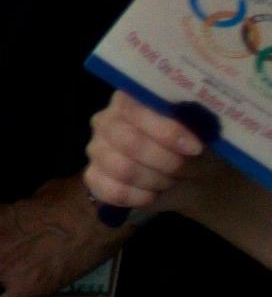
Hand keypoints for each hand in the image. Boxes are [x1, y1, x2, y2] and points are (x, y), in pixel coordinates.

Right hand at [87, 94, 216, 224]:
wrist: (192, 176)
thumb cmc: (195, 147)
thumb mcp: (202, 133)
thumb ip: (193, 124)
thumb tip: (191, 133)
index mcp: (130, 99)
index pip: (135, 110)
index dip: (166, 131)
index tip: (195, 148)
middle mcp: (106, 120)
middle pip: (128, 141)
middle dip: (164, 160)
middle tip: (184, 168)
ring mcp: (96, 149)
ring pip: (122, 169)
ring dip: (156, 180)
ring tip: (171, 180)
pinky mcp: (93, 177)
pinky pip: (113, 191)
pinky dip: (140, 197)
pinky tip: (153, 194)